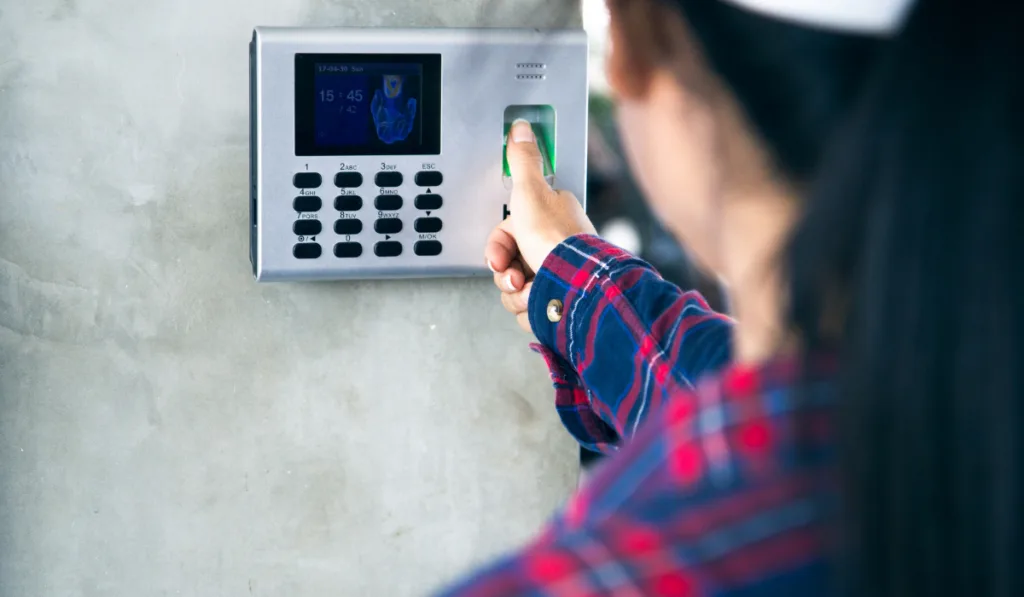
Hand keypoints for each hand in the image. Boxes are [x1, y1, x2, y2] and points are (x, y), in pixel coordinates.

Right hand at [486, 119, 595, 332]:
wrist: (577, 288)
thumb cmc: (556, 242)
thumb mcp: (531, 192)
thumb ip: (522, 161)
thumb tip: (521, 129)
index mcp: (549, 221)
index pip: (507, 236)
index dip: (497, 249)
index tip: (500, 258)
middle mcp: (553, 249)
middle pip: (509, 264)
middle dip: (506, 275)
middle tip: (517, 277)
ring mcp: (555, 278)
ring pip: (515, 290)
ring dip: (517, 294)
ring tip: (533, 291)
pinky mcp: (556, 304)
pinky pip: (528, 311)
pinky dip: (530, 311)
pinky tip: (541, 306)